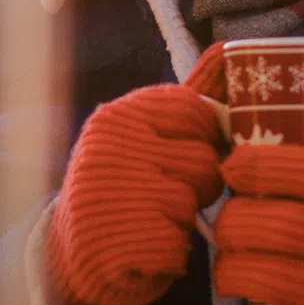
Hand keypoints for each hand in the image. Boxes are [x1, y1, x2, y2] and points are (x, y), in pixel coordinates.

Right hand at [45, 44, 229, 304]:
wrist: (72, 254)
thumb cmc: (126, 186)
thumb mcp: (147, 136)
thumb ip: (190, 102)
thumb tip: (231, 51)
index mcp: (118, 116)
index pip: (196, 111)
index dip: (207, 138)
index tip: (188, 152)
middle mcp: (108, 148)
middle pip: (203, 160)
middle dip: (200, 184)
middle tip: (170, 193)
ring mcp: (109, 194)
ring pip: (192, 202)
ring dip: (185, 220)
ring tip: (155, 219)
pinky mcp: (114, 241)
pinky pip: (178, 245)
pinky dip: (172, 253)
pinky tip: (148, 247)